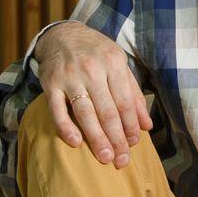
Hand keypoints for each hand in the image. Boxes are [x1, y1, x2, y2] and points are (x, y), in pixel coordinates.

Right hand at [34, 21, 152, 168]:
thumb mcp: (120, 65)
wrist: (63, 35)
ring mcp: (70, 77)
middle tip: (121, 161)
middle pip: (107, 111)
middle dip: (116, 139)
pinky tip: (76, 143)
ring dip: (96, 138)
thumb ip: (134, 94)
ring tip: (105, 158)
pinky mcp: (50, 84)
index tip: (133, 145)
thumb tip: (147, 126)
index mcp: (113, 63)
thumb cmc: (97, 53)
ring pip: (85, 113)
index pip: (125, 102)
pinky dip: (66, 127)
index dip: (130, 126)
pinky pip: (57, 110)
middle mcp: (92, 69)